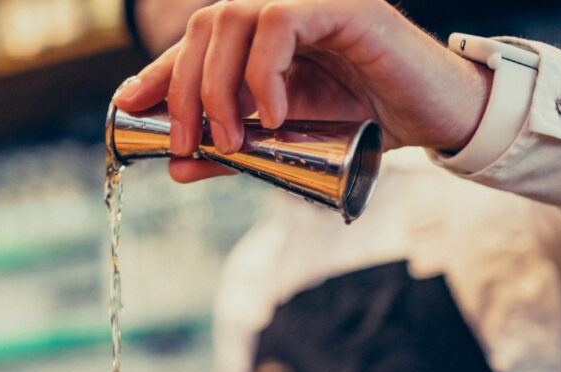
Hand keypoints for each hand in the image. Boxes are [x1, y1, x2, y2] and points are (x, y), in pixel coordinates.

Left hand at [113, 0, 492, 182]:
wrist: (434, 118)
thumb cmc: (364, 123)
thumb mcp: (285, 141)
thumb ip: (233, 150)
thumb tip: (177, 166)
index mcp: (262, 37)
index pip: (196, 42)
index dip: (156, 73)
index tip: (126, 108)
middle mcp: (280, 10)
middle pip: (206, 27)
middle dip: (181, 89)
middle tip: (184, 144)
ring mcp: (311, 1)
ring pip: (234, 17)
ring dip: (217, 86)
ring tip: (232, 141)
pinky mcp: (344, 6)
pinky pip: (282, 22)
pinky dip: (264, 72)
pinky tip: (272, 115)